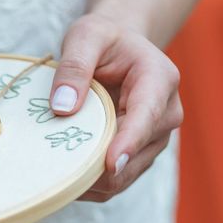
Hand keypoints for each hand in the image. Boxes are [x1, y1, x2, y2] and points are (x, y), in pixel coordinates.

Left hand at [50, 14, 182, 201]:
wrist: (119, 50)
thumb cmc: (103, 40)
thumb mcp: (85, 37)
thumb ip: (73, 67)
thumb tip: (63, 107)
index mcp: (159, 80)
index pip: (147, 117)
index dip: (128, 143)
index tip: (111, 164)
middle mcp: (166, 114)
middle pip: (136, 154)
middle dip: (98, 165)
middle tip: (56, 168)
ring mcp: (155, 139)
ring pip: (125, 176)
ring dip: (92, 179)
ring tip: (57, 172)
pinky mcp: (140, 156)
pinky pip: (116, 183)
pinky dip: (92, 185)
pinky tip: (67, 176)